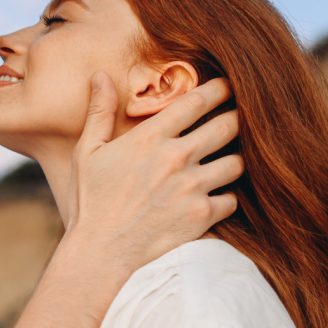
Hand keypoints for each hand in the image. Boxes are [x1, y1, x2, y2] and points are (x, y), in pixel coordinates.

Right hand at [63, 72, 242, 274]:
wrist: (100, 251)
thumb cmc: (90, 201)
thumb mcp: (87, 152)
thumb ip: (99, 111)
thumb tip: (101, 75)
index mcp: (150, 138)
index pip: (196, 101)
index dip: (218, 89)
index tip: (227, 86)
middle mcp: (176, 158)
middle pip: (228, 126)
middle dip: (238, 118)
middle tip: (240, 117)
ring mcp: (192, 187)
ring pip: (237, 162)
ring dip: (235, 159)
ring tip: (230, 158)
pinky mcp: (202, 215)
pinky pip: (232, 199)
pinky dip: (227, 197)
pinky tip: (217, 196)